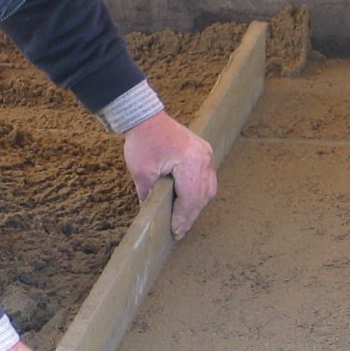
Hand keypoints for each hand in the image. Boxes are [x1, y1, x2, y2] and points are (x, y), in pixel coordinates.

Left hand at [122, 111, 216, 239]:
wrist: (145, 117)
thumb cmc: (143, 141)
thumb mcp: (141, 171)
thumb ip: (148, 195)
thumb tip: (153, 215)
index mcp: (190, 161)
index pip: (190, 198)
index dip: (183, 218)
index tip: (175, 232)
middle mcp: (204, 158)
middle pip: (201, 196)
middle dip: (190, 216)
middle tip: (179, 232)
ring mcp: (207, 154)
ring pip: (208, 189)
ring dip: (196, 206)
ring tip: (184, 222)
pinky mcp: (204, 153)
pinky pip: (207, 179)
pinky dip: (199, 194)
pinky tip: (190, 204)